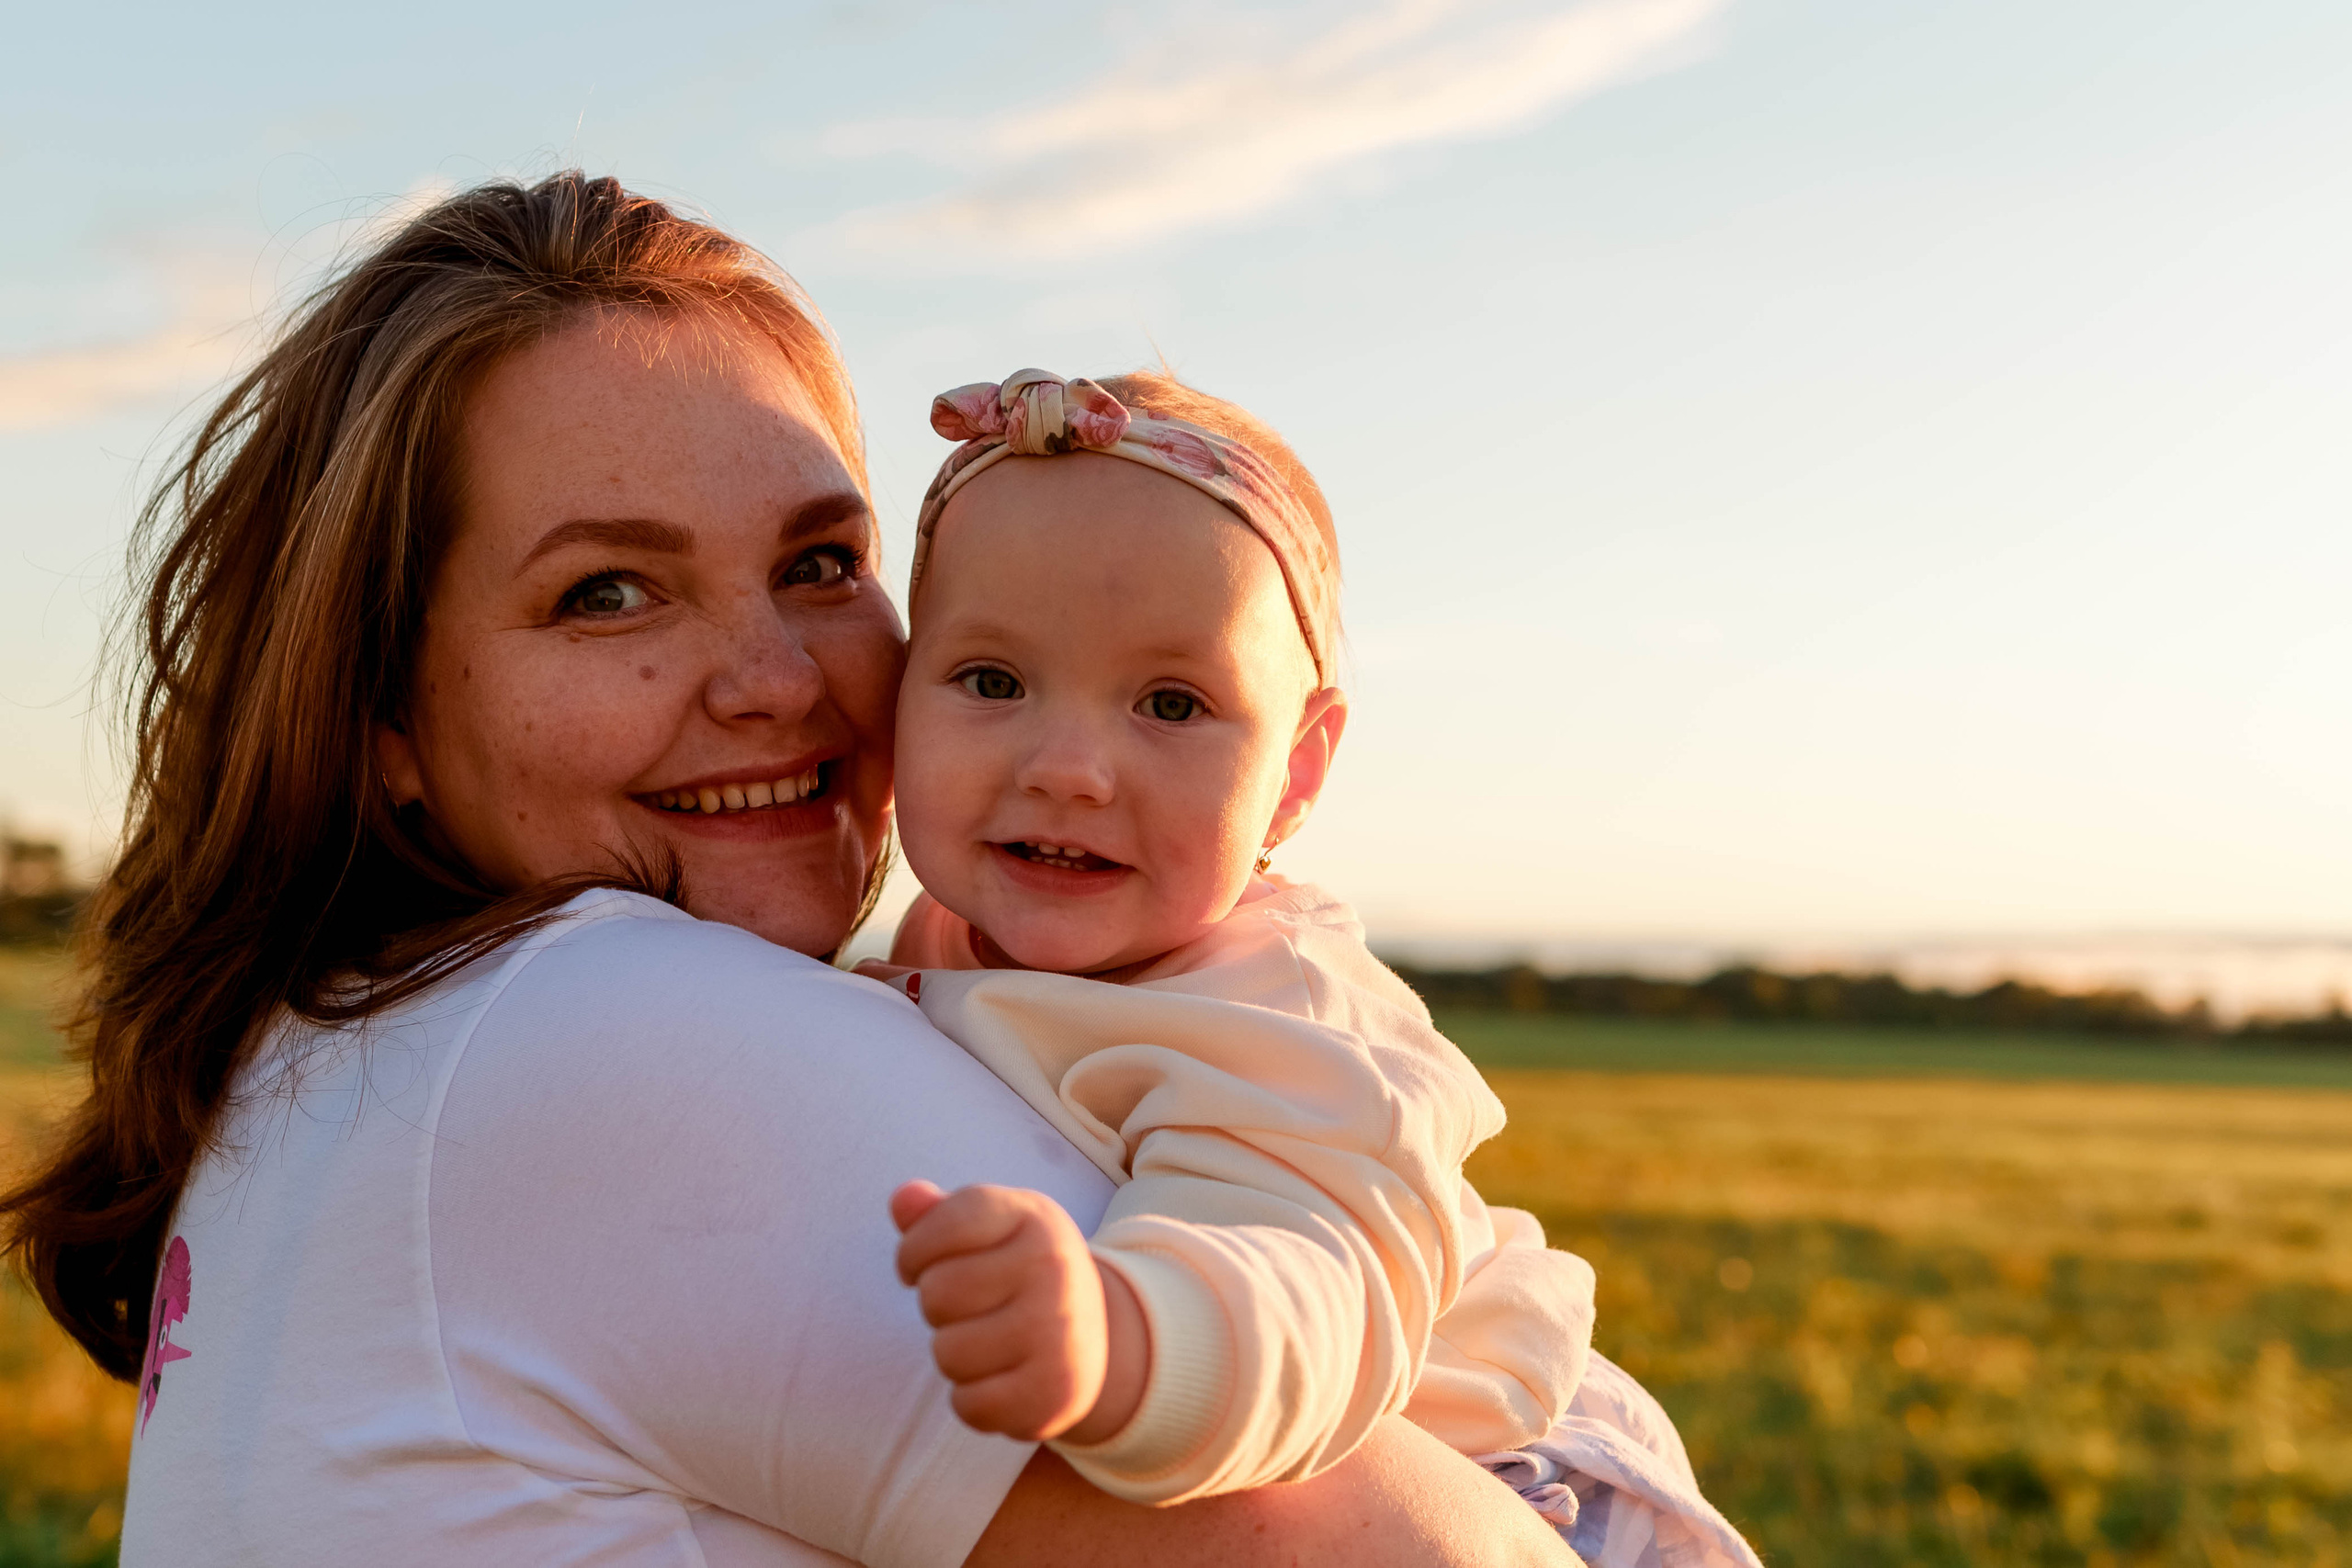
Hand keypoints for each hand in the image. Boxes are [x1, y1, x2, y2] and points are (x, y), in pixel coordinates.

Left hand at [891, 1181, 1143, 1442]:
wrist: (1096, 1337)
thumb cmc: (1020, 1274)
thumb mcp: (990, 1231)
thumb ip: (937, 1215)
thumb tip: (902, 1199)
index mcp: (1033, 1217)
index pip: (943, 1227)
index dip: (915, 1252)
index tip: (928, 1264)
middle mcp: (1052, 1267)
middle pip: (937, 1293)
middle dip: (939, 1308)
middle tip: (974, 1309)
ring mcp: (1058, 1330)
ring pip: (948, 1353)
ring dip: (955, 1355)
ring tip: (989, 1343)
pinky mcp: (1056, 1390)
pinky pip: (969, 1405)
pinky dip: (972, 1400)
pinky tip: (1002, 1380)